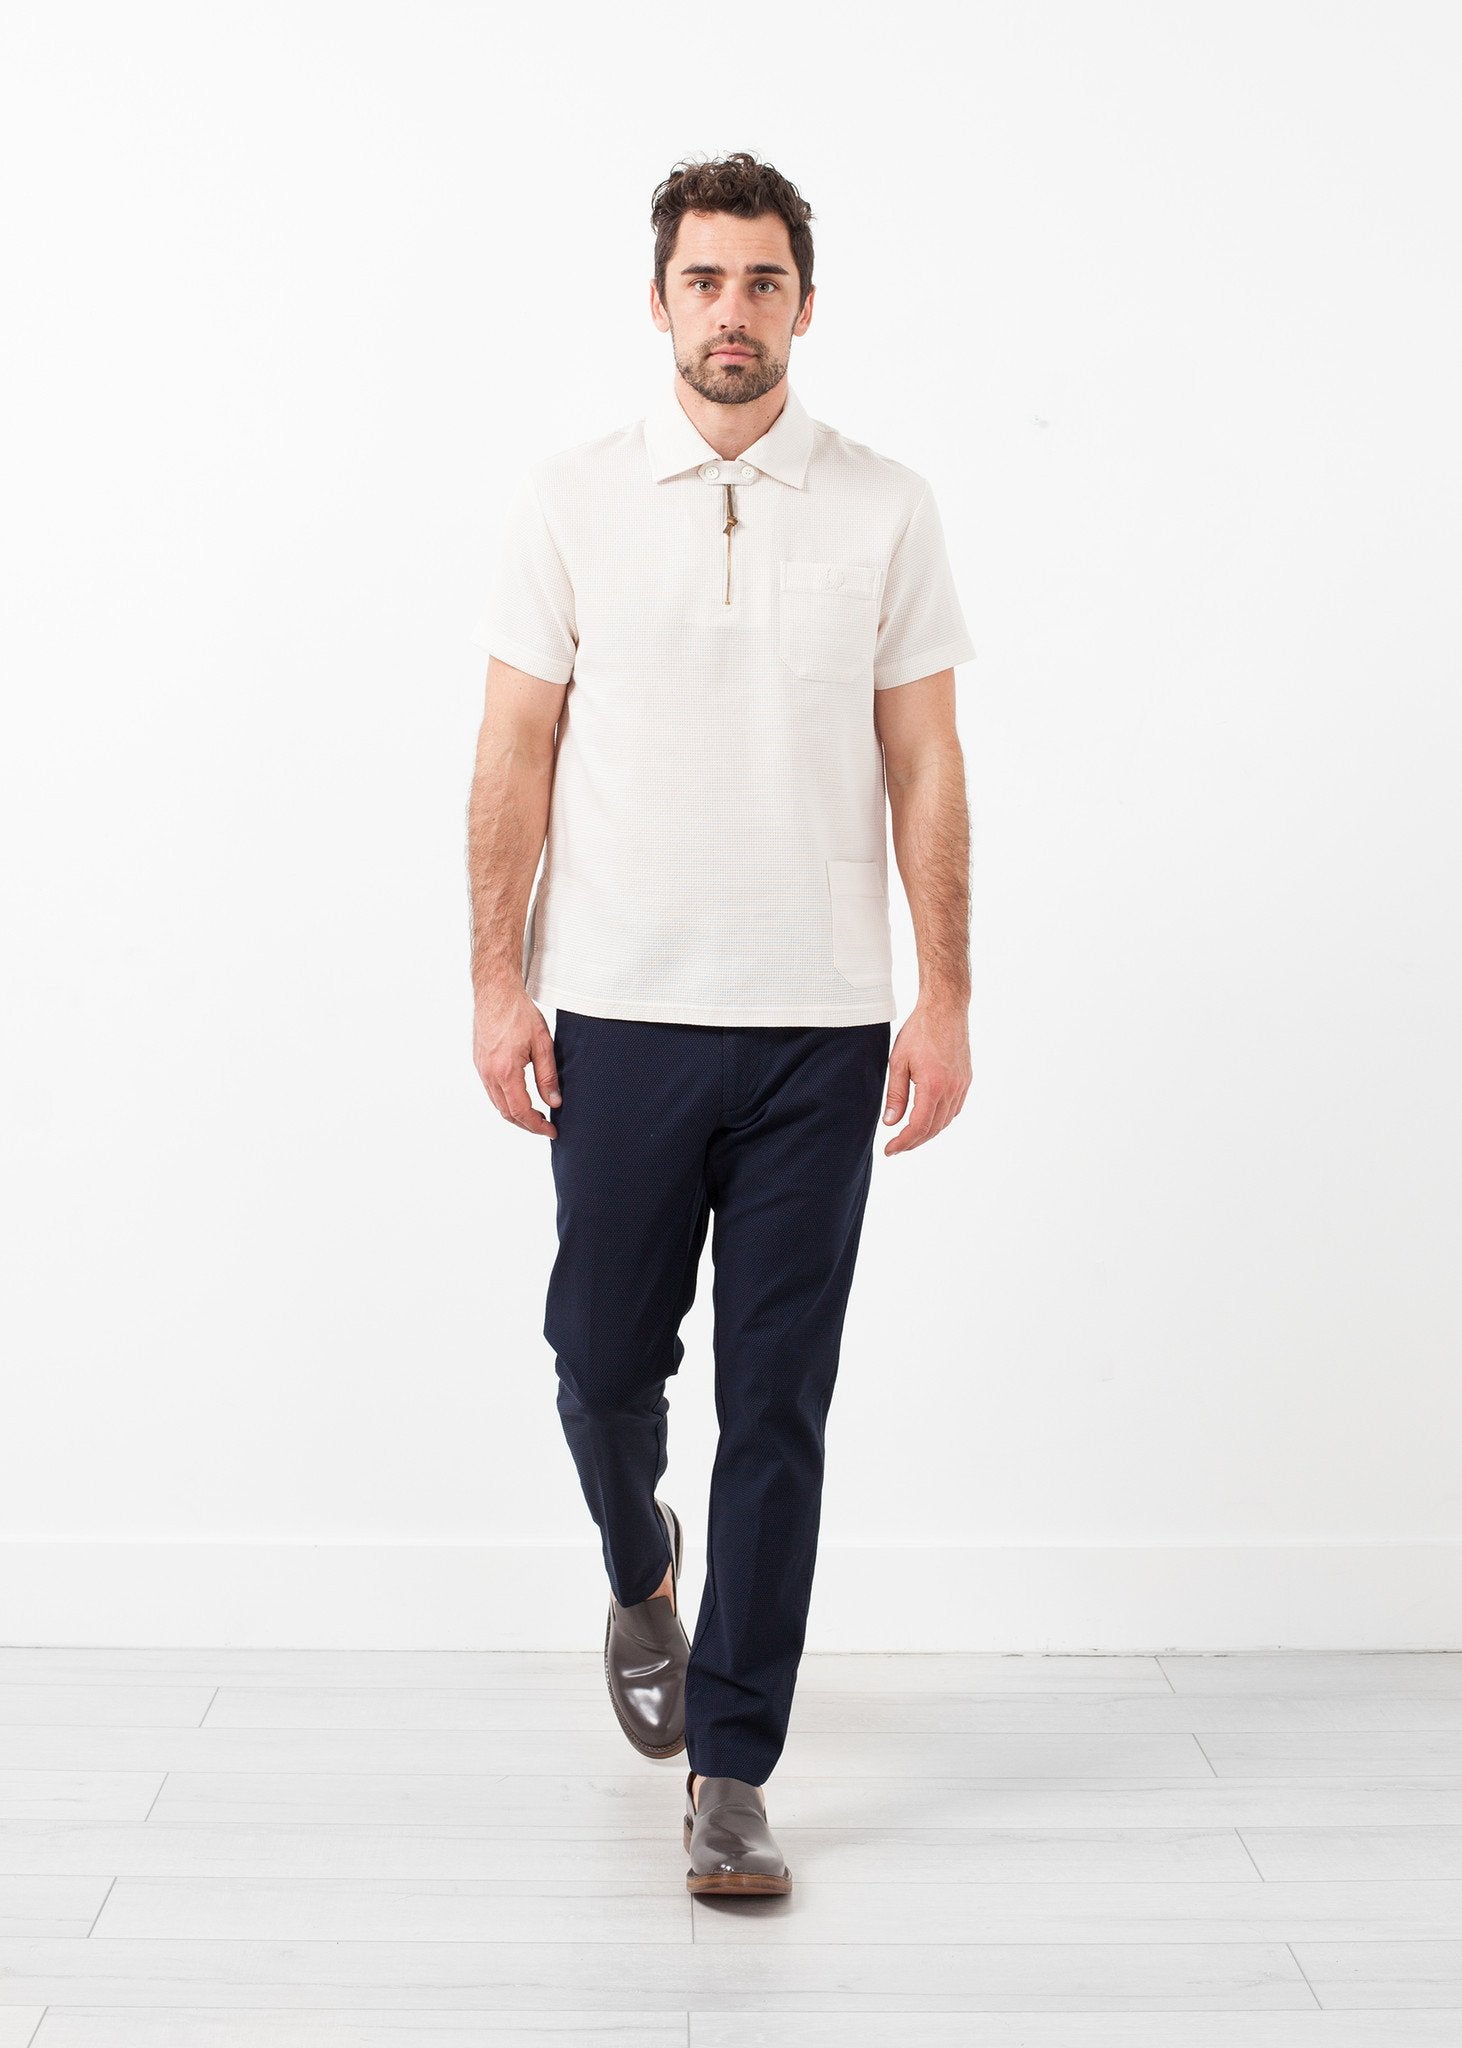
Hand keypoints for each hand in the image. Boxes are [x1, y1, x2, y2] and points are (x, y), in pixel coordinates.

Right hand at [474, 987, 561, 1138]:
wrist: (496, 992)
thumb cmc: (519, 1013)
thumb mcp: (542, 1044)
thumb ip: (548, 1076)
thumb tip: (553, 1102)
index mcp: (505, 1070)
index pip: (521, 1110)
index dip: (537, 1125)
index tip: (551, 1131)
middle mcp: (488, 1073)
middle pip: (507, 1113)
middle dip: (527, 1124)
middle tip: (546, 1127)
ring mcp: (480, 1069)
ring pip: (497, 1104)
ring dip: (516, 1114)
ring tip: (536, 1115)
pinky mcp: (479, 1063)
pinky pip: (491, 1091)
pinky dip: (506, 1101)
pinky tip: (520, 1098)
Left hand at [881, 997, 970, 1155]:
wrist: (945, 1009)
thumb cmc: (920, 1031)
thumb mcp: (898, 1062)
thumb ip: (895, 1095)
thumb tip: (891, 1122)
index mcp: (933, 1086)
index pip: (918, 1126)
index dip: (903, 1142)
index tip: (889, 1150)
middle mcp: (951, 1089)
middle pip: (933, 1128)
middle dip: (913, 1142)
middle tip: (896, 1148)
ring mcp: (962, 1085)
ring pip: (945, 1121)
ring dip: (927, 1133)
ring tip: (909, 1137)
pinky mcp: (966, 1080)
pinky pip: (954, 1109)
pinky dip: (940, 1120)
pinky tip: (928, 1119)